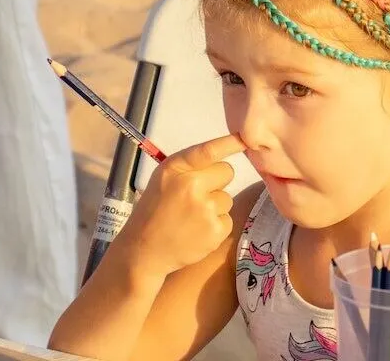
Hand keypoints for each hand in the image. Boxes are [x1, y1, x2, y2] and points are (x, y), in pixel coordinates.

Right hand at [116, 133, 246, 277]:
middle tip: (196, 196)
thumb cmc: (154, 211)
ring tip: (191, 217)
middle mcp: (191, 185)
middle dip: (217, 181)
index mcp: (176, 169)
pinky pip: (227, 218)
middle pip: (227, 171)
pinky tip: (197, 231)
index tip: (245, 138)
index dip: (230, 143)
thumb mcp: (163, 180)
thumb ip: (190, 167)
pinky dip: (216, 225)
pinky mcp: (215, 230)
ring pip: (227, 197)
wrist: (144, 250)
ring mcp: (205, 209)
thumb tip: (222, 159)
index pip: (208, 151)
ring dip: (215, 206)